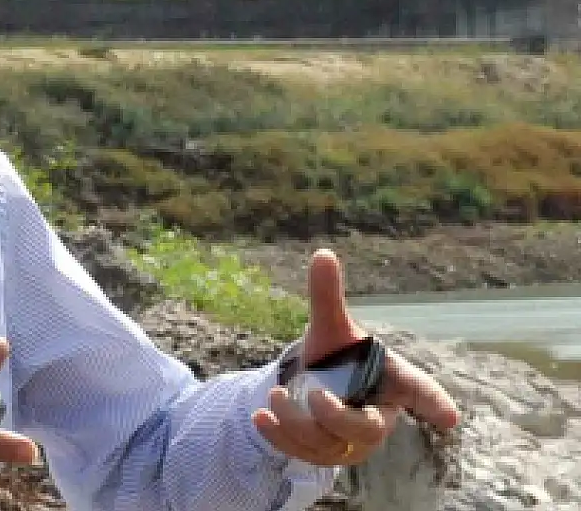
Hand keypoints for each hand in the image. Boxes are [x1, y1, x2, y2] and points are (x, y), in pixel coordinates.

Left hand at [252, 249, 460, 466]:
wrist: (318, 381)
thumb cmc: (339, 355)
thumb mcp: (332, 325)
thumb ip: (327, 296)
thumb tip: (322, 253)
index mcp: (393, 386)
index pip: (420, 394)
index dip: (433, 404)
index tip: (448, 417)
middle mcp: (377, 420)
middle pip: (365, 430)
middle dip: (338, 418)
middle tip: (315, 397)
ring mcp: (350, 444)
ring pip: (328, 445)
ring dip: (299, 425)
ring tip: (276, 397)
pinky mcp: (323, 455)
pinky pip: (304, 455)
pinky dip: (280, 439)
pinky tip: (260, 419)